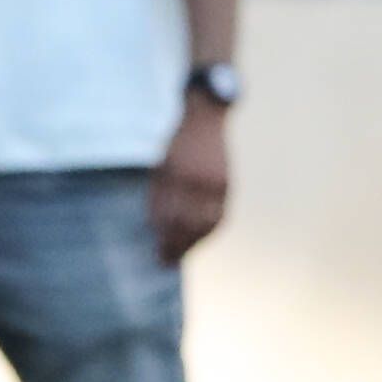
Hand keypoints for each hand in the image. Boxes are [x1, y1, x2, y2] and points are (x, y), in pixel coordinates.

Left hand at [150, 99, 229, 262]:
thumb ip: (159, 195)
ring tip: (180, 256)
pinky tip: (198, 241)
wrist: (205, 119)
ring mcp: (215, 184)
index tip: (156, 255)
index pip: (168, 216)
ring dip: (192, 244)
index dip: (162, 238)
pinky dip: (208, 232)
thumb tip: (155, 229)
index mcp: (175, 174)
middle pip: (186, 224)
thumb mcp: (160, 165)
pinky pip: (218, 216)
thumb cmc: (175, 144)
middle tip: (165, 262)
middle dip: (175, 246)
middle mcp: (197, 180)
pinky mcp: (225, 185)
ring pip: (205, 224)